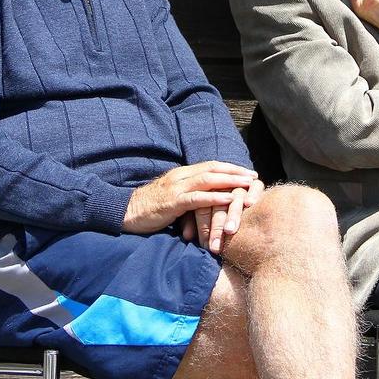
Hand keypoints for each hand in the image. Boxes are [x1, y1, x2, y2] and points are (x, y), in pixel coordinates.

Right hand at [123, 161, 256, 234]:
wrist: (125, 212)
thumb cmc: (149, 208)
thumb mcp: (172, 198)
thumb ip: (188, 195)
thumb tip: (207, 200)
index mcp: (181, 174)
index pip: (210, 166)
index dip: (229, 167)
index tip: (247, 171)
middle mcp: (180, 177)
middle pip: (212, 169)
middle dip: (235, 171)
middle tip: (253, 176)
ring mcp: (176, 188)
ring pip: (208, 180)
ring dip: (230, 181)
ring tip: (246, 184)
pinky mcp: (172, 202)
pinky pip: (197, 198)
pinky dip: (214, 197)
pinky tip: (228, 199)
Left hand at [190, 177, 264, 252]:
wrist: (249, 204)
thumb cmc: (218, 215)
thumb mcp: (201, 218)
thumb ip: (193, 223)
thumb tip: (187, 235)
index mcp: (207, 190)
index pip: (202, 207)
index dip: (203, 227)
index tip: (204, 246)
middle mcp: (224, 185)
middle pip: (218, 204)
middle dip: (216, 226)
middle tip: (215, 247)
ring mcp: (240, 184)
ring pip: (236, 196)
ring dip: (233, 214)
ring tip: (229, 230)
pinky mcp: (255, 184)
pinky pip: (255, 187)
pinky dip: (253, 193)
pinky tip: (250, 203)